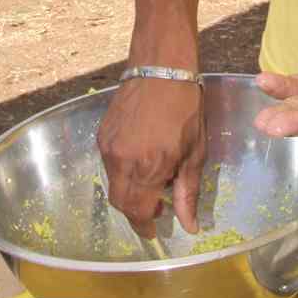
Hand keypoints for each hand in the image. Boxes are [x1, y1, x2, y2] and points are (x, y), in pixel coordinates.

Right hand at [96, 78, 206, 235]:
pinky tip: (141, 160)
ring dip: (130, 191)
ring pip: (113, 184)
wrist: (160, 68)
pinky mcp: (101, 134)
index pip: (137, 211)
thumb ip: (188, 192)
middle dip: (137, 211)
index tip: (155, 229)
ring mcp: (108, 147)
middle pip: (121, 203)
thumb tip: (189, 227)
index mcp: (148, 166)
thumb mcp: (195, 152)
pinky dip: (123, 172)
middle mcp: (122, 160)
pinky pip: (109, 164)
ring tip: (152, 179)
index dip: (145, 225)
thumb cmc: (185, 107)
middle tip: (157, 206)